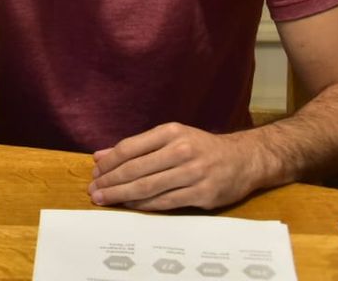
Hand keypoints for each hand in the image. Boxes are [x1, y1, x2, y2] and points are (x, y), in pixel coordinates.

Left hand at [88, 122, 261, 209]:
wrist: (244, 160)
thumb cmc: (200, 148)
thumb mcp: (170, 137)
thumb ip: (136, 146)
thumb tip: (99, 157)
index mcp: (171, 132)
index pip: (130, 148)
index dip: (109, 163)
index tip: (95, 173)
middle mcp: (182, 150)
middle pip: (136, 169)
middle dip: (110, 182)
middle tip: (94, 190)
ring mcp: (194, 173)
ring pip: (148, 187)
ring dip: (122, 195)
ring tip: (105, 200)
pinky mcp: (203, 194)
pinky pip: (165, 202)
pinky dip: (144, 205)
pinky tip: (129, 205)